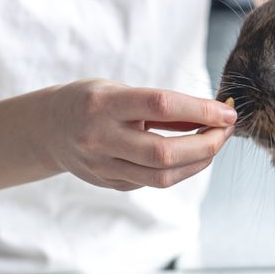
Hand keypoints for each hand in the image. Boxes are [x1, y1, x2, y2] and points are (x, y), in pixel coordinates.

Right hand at [41, 79, 236, 190]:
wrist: (47, 129)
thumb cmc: (93, 101)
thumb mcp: (122, 90)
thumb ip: (164, 105)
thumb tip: (215, 113)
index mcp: (103, 104)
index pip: (161, 106)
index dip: (201, 111)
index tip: (227, 112)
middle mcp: (100, 138)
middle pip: (165, 152)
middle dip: (207, 144)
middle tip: (227, 131)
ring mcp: (103, 166)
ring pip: (163, 176)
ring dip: (200, 161)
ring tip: (215, 143)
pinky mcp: (111, 183)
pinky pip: (155, 182)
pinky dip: (182, 169)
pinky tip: (193, 155)